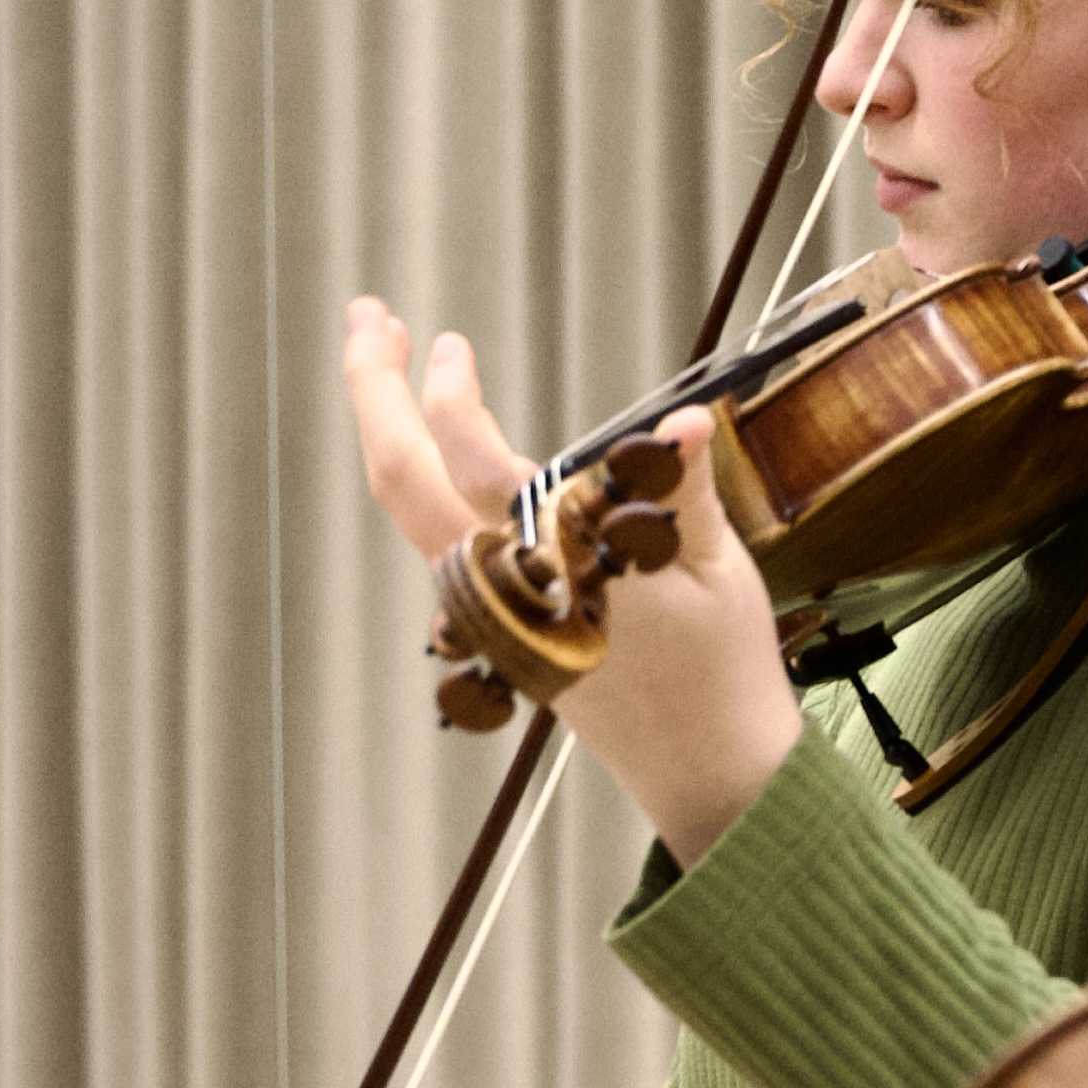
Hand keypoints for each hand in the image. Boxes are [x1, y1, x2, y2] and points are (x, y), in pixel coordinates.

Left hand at [340, 300, 811, 866]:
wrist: (704, 769)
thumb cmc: (722, 668)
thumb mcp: (714, 568)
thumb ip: (683, 491)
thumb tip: (683, 425)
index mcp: (558, 565)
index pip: (476, 463)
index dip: (450, 396)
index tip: (445, 344)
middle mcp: (504, 586)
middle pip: (401, 479)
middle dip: (372, 391)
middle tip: (365, 317)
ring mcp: (489, 610)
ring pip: (408, 511)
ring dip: (389, 430)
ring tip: (385, 358)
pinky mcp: (492, 625)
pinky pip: (438, 542)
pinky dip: (420, 479)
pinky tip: (429, 437)